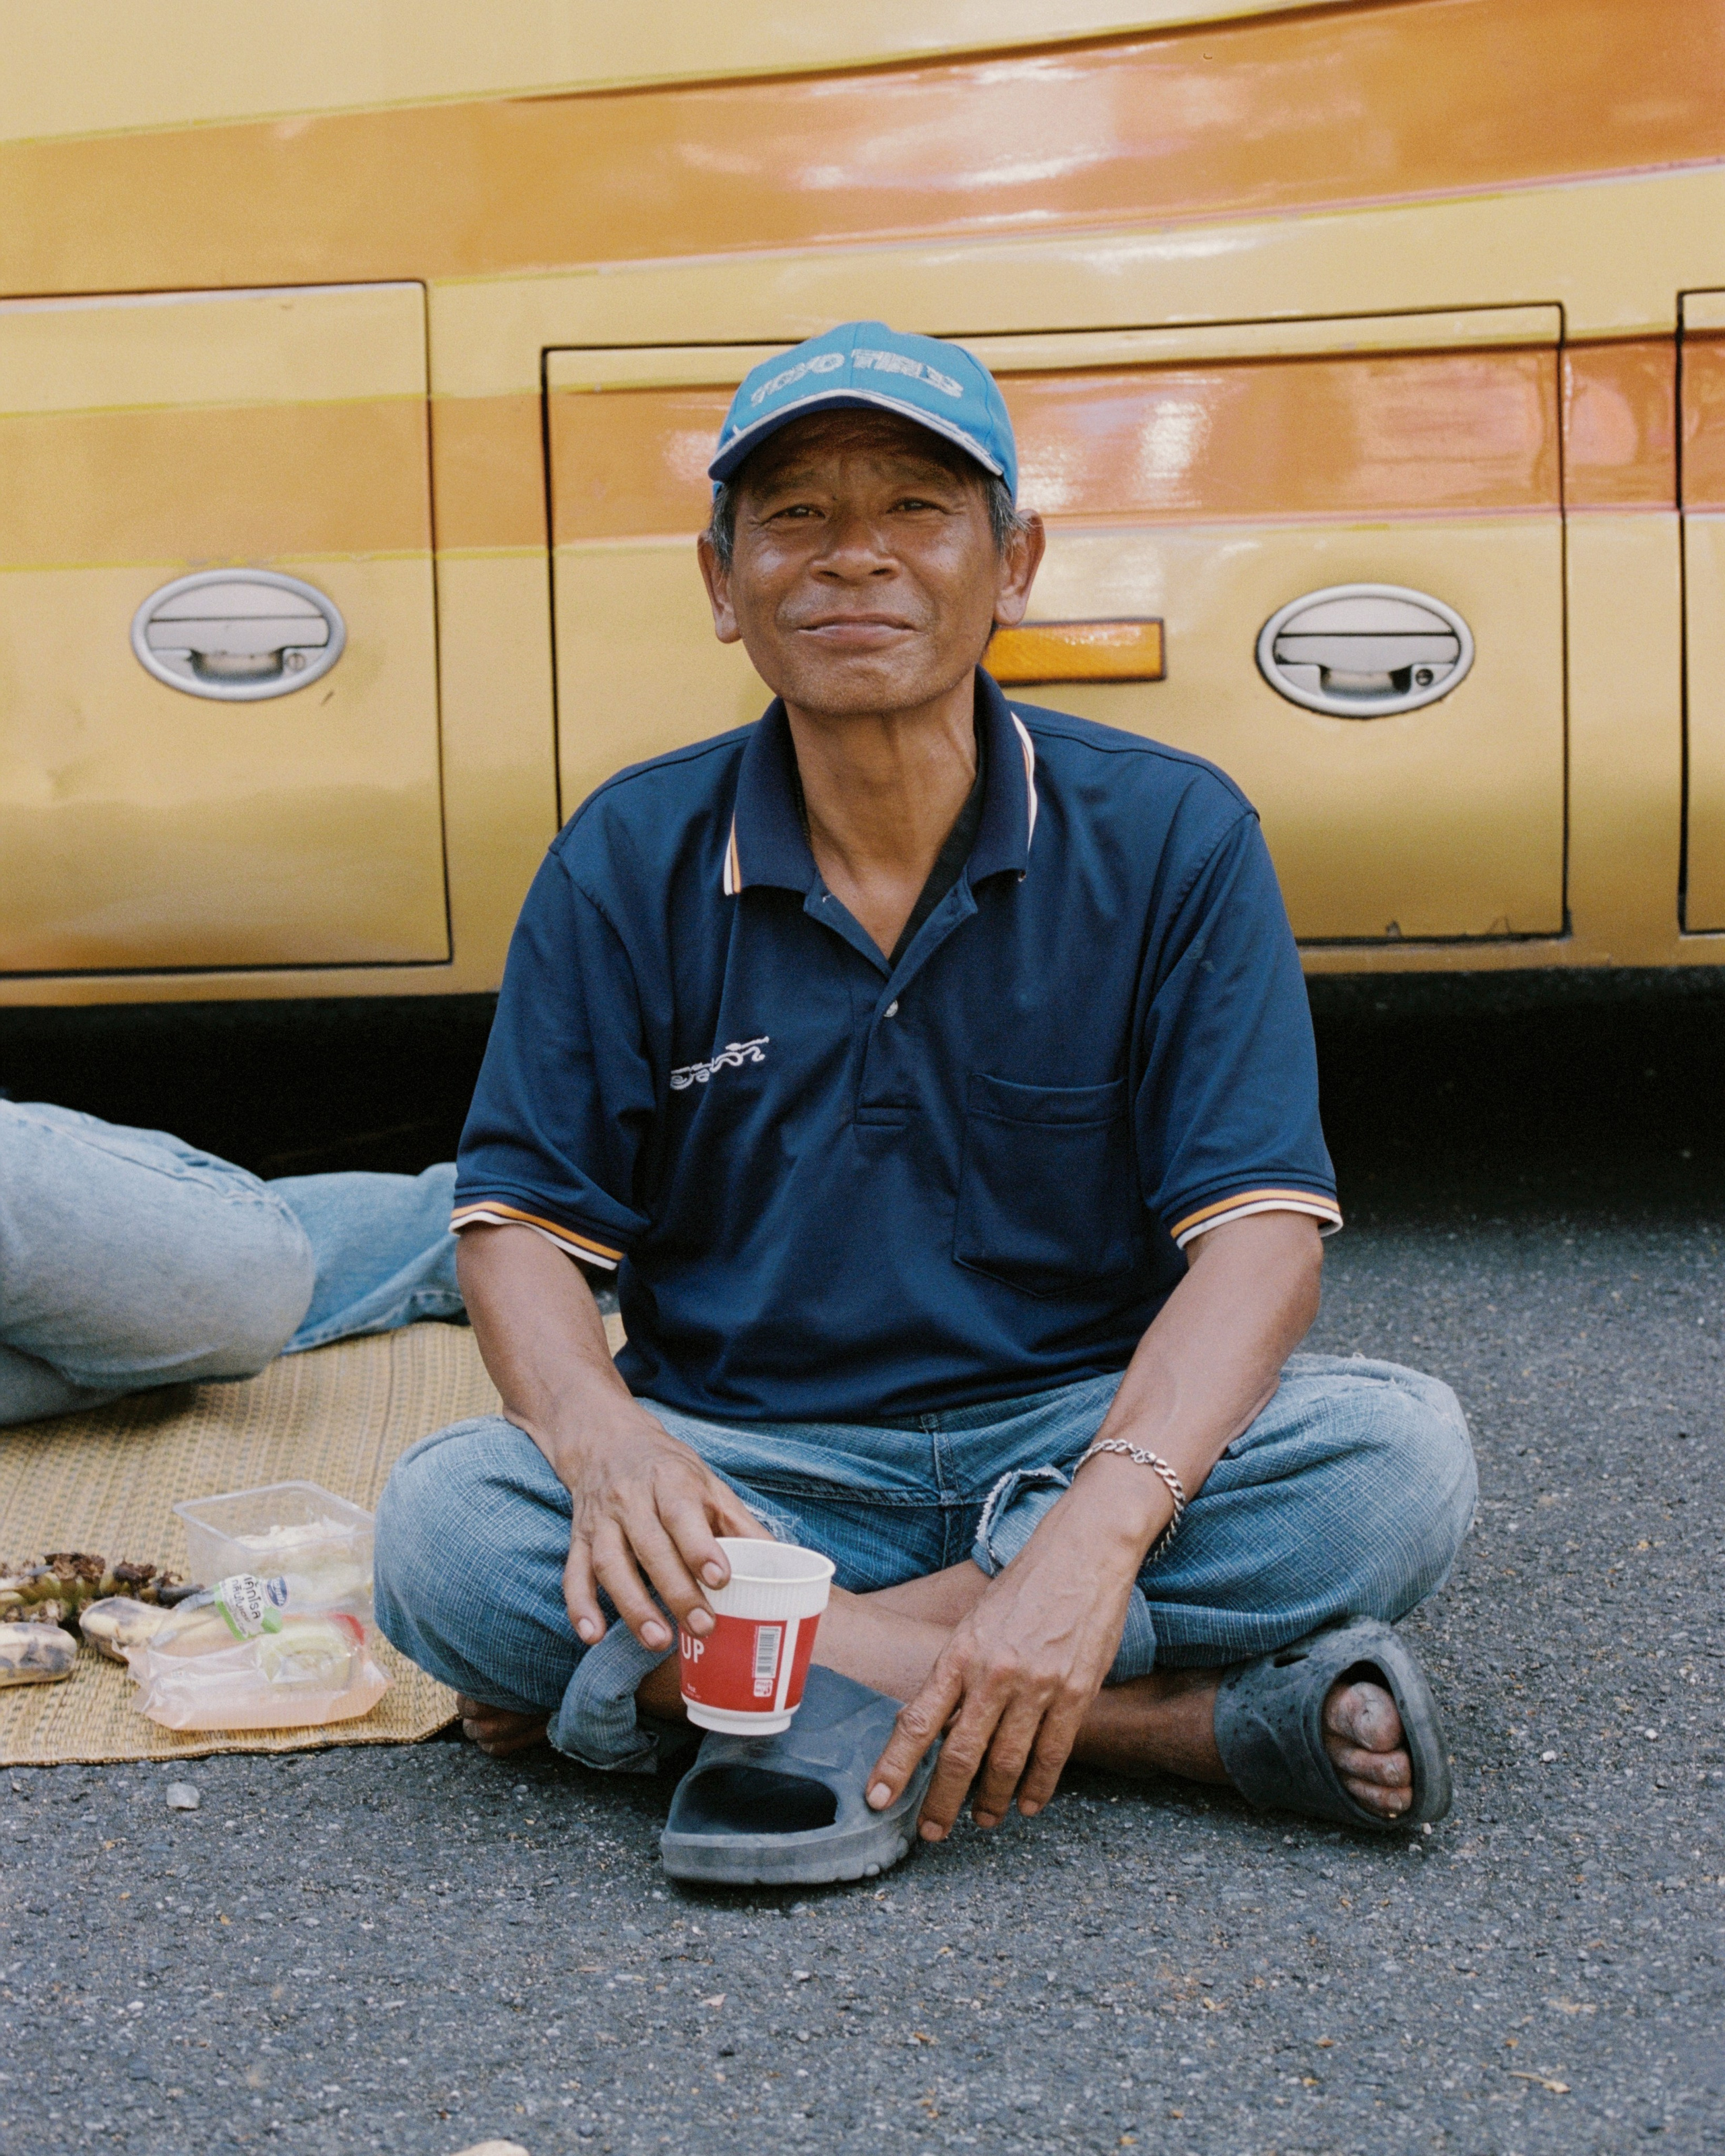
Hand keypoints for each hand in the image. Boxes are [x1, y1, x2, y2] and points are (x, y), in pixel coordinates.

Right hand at [555, 1410, 769, 1653]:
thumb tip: (782, 1562)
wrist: (607, 1441)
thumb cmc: (669, 1470)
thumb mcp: (708, 1484)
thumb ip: (740, 1524)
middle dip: (676, 1589)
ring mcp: (601, 1521)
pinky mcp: (578, 1540)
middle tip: (702, 1627)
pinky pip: (574, 1574)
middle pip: (650, 1547)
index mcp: (669, 1482)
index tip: (720, 1578)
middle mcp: (630, 1500)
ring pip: (610, 1564)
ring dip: (632, 1605)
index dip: (700, 1547)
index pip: (682, 1514)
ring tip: (657, 1639)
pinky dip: (580, 1606)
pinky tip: (592, 1635)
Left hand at [864, 1466, 1159, 1838]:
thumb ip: (959, 1669)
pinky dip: (1038, 1786)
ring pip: (1006, 1763)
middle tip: (931, 1831)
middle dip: (941, 1802)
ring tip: (982, 1820)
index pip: (918, 1721)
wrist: (1084, 1552)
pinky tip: (1026, 1803)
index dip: (896, 1765)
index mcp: (960, 1652)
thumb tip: (937, 1721)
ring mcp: (1037, 1686)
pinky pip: (1053, 1753)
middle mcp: (994, 1673)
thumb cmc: (1025, 1584)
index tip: (879, 1798)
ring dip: (990, 1801)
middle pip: (960, 1755)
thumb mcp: (976, 1621)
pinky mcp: (1076, 1692)